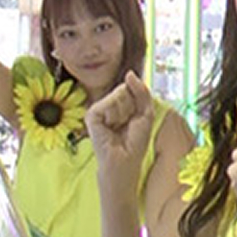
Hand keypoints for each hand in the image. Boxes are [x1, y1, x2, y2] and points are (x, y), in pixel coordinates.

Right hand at [86, 71, 154, 194]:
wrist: (124, 162)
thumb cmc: (135, 143)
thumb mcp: (145, 113)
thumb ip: (141, 91)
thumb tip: (130, 73)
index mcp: (119, 105)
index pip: (131, 87)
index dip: (138, 101)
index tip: (135, 119)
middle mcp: (107, 105)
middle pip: (125, 89)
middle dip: (132, 107)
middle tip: (126, 125)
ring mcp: (98, 110)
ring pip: (118, 94)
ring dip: (124, 113)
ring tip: (117, 128)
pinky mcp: (91, 115)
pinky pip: (109, 102)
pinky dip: (115, 116)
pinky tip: (109, 128)